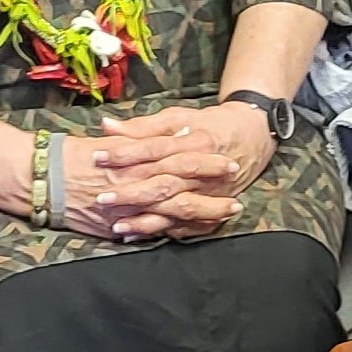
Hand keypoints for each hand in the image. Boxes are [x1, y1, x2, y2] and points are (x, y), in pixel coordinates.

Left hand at [74, 105, 273, 240]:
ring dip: (146, 219)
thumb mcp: (180, 116)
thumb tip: (107, 125)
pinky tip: (135, 236)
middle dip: (132, 192)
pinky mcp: (211, 207)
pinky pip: (185, 225)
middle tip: (101, 198)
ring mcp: (208, 191)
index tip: (98, 156)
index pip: (154, 148)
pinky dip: (160, 231)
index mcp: (193, 141)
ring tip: (117, 226)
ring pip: (175, 209)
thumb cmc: (210, 124)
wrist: (253, 136)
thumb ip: (143, 125)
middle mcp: (201, 169)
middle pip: (164, 183)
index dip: (126, 153)